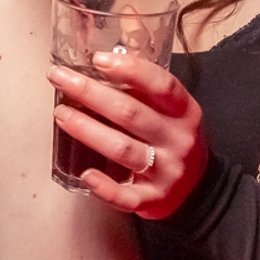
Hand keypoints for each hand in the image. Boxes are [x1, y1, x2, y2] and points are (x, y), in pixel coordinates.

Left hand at [50, 51, 208, 218]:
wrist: (199, 189)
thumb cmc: (173, 139)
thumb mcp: (172, 111)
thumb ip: (145, 91)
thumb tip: (103, 60)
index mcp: (184, 112)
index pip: (162, 85)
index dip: (131, 70)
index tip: (98, 59)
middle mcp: (177, 140)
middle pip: (131, 113)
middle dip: (91, 93)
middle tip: (60, 78)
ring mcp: (166, 172)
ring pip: (123, 149)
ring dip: (87, 130)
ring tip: (61, 114)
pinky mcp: (153, 200)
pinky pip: (126, 196)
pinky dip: (105, 187)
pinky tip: (86, 174)